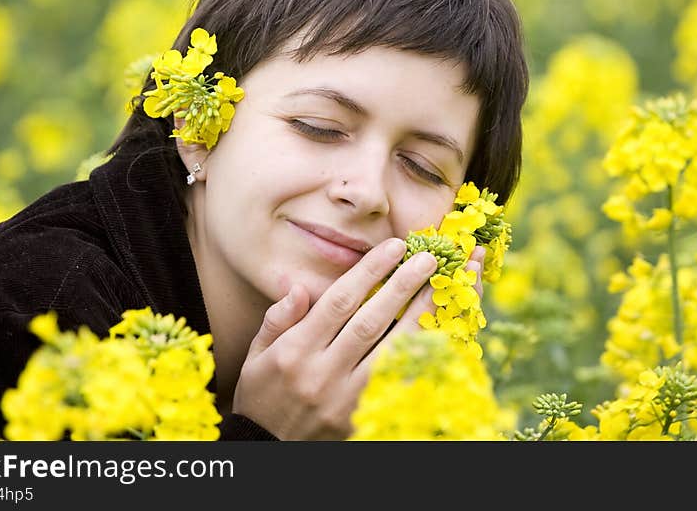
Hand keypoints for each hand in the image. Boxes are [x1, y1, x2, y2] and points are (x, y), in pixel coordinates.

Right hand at [232, 239, 484, 439]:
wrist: (268, 450)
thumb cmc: (262, 395)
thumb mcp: (256, 355)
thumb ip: (277, 319)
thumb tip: (298, 286)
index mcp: (295, 351)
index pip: (339, 302)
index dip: (369, 270)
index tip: (393, 246)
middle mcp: (321, 373)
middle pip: (370, 321)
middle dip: (402, 286)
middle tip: (428, 258)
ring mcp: (345, 399)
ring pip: (390, 351)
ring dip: (419, 316)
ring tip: (440, 288)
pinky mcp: (361, 418)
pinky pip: (396, 382)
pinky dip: (418, 356)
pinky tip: (438, 333)